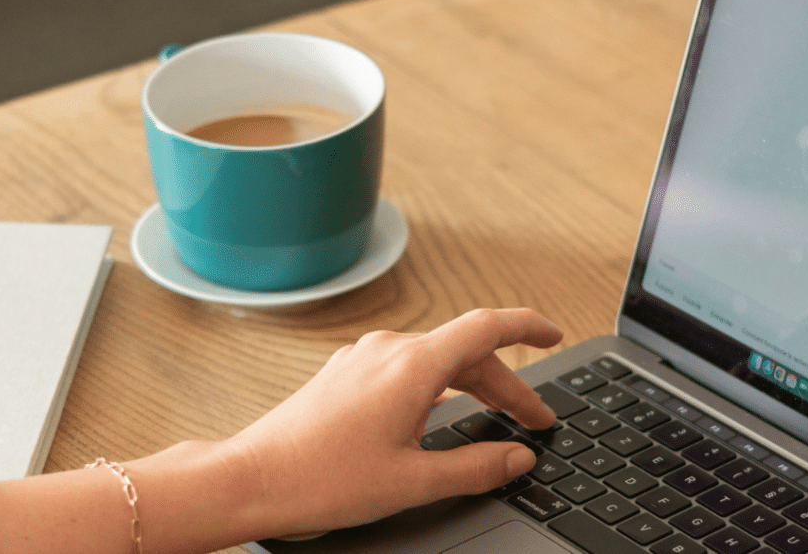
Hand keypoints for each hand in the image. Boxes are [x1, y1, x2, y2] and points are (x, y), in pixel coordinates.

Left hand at [223, 307, 562, 537]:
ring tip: (497, 420)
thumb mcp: (414, 481)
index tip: (554, 334)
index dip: (527, 326)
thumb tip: (518, 456)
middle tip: (535, 422)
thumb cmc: (324, 479)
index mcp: (411, 366)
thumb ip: (476, 466)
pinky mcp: (347, 373)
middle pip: (465, 351)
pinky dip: (437, 386)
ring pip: (435, 360)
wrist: (254, 477)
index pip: (486, 327)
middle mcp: (387, 349)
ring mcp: (363, 358)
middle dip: (506, 384)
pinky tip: (441, 414)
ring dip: (471, 385)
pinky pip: (405, 368)